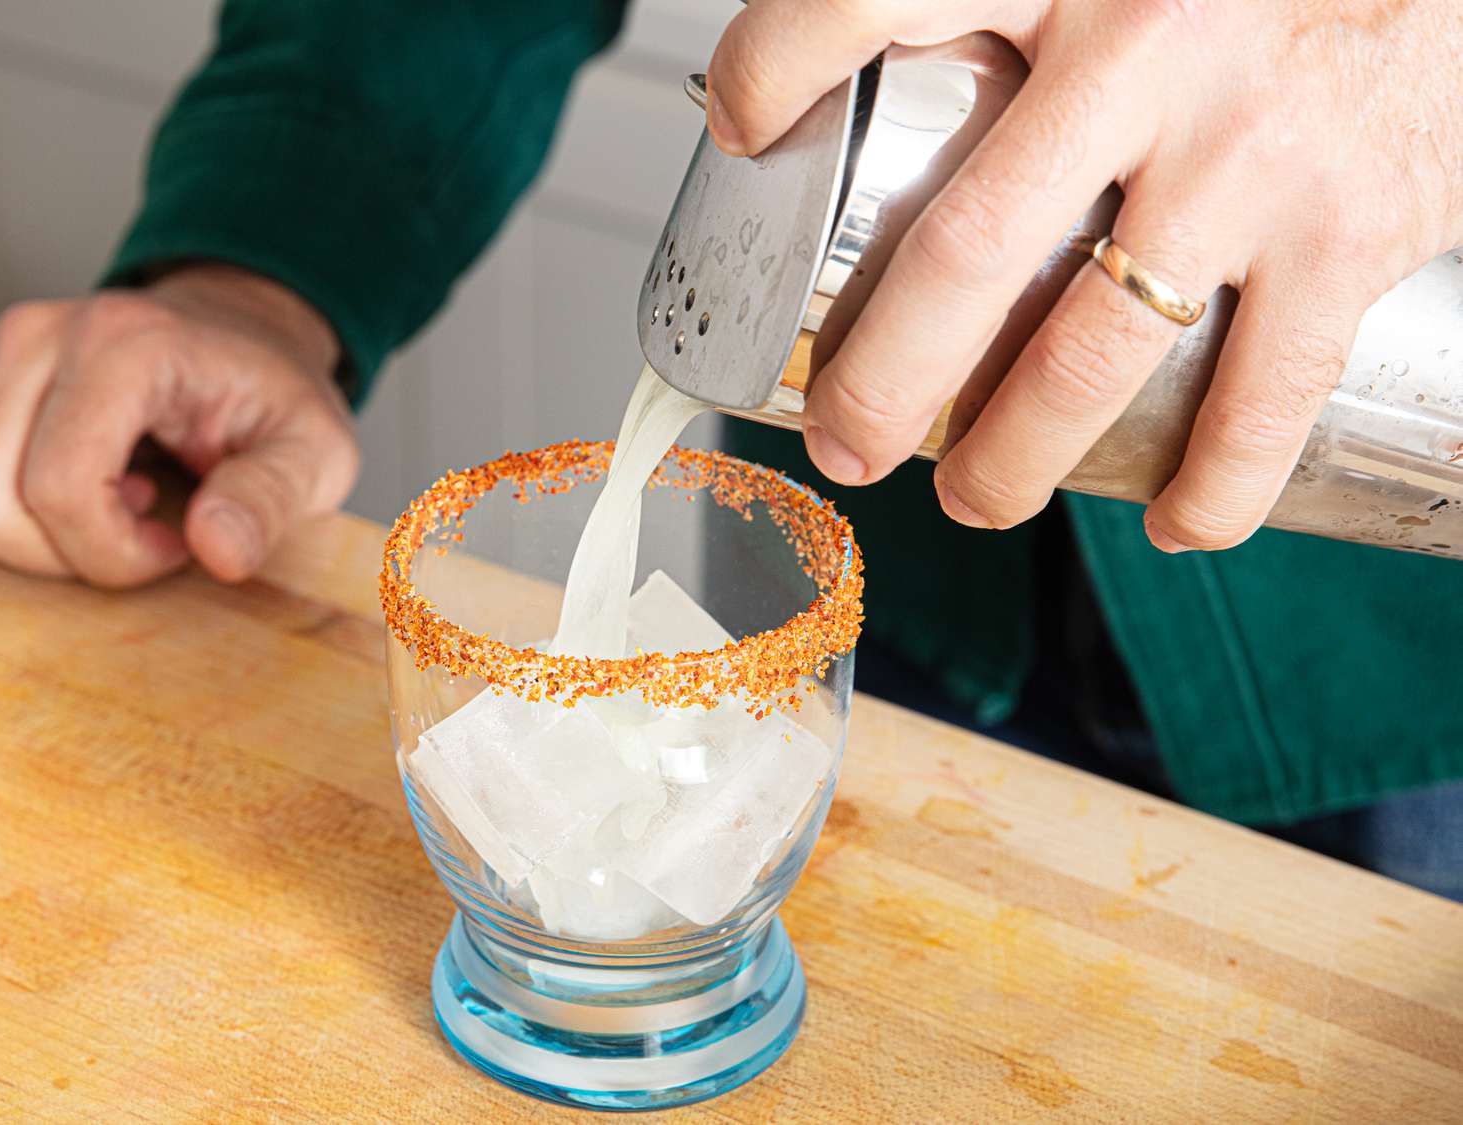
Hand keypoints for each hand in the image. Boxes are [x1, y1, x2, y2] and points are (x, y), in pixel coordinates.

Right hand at [0, 264, 357, 585]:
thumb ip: (272, 498)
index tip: (179, 546)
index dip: (114, 551)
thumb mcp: (316, 453)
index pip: (61, 487)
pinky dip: (15, 513)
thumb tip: (218, 549)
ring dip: (40, 536)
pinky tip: (84, 486)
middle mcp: (41, 334)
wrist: (243, 339)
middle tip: (150, 532)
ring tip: (121, 502)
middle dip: (69, 553)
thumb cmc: (274, 397)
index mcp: (127, 343)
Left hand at [706, 0, 1462, 550]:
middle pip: (968, 248)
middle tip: (847, 443)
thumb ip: (982, 3)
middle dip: (885, 381)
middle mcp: (1150, 45)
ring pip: (1092, 352)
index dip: (777, 66)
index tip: (742, 131)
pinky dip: (1209, 489)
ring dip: (1013, 460)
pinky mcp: (1352, 229)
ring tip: (973, 500)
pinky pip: (1261, 399)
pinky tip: (1170, 520)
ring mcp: (1251, 150)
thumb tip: (826, 74)